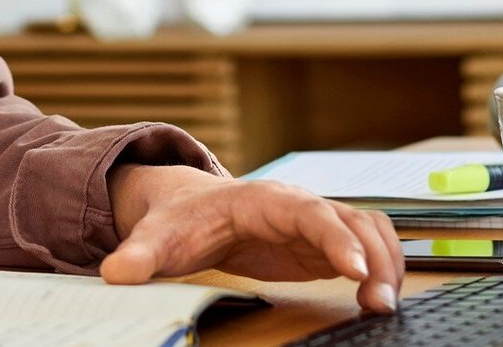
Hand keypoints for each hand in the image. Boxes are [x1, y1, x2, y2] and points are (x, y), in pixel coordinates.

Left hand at [100, 166, 404, 313]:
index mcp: (263, 199)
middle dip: (374, 256)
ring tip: (386, 304)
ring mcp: (316, 222)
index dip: (334, 237)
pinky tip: (378, 300)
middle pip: (352, 219)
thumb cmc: (179, 219)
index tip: (353, 268)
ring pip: (368, 230)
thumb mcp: (156, 237)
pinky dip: (381, 268)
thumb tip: (116, 272)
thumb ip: (139, 255)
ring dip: (387, 261)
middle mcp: (299, 205)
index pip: (309, 211)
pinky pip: (366, 248)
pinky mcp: (323, 243)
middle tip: (381, 299)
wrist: (187, 208)